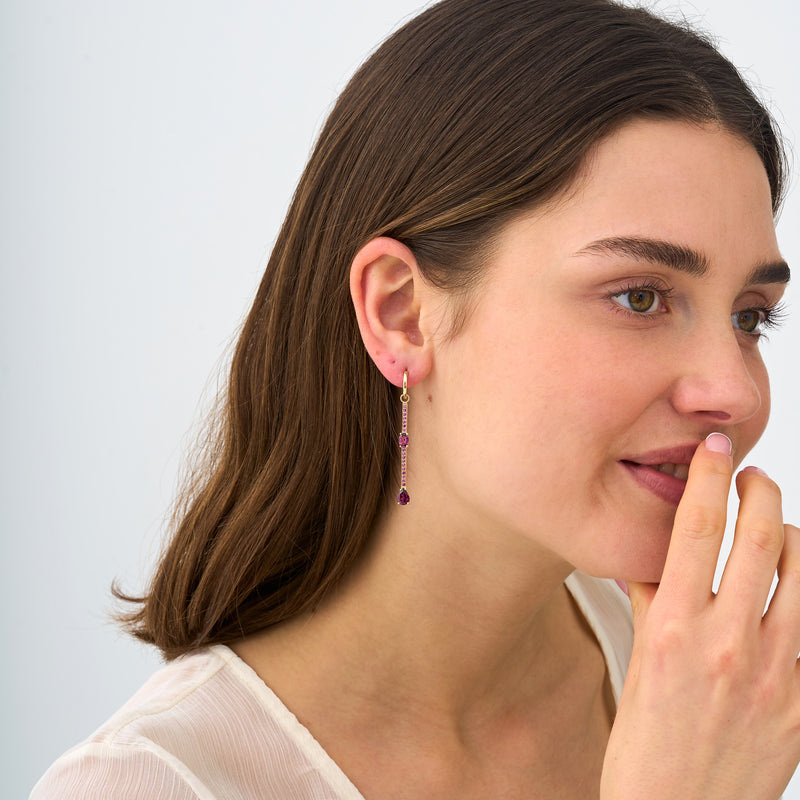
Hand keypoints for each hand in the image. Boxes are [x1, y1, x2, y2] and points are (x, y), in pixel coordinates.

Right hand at [601, 433, 799, 799]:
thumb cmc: (647, 751)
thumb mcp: (637, 666)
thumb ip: (652, 605)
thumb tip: (651, 560)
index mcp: (675, 629)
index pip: (697, 528)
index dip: (709, 477)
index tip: (715, 451)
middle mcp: (728, 643)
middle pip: (760, 537)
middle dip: (762, 490)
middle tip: (754, 477)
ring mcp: (776, 674)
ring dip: (792, 538)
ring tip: (778, 532)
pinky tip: (797, 591)